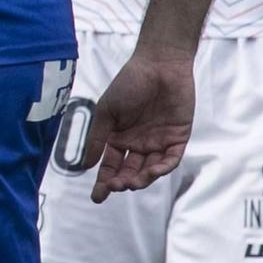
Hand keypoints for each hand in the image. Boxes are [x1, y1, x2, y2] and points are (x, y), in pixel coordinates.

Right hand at [83, 47, 195, 202]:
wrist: (159, 65)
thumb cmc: (129, 83)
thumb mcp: (106, 110)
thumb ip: (98, 138)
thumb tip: (85, 165)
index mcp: (118, 137)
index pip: (110, 166)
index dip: (103, 182)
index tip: (97, 197)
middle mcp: (137, 143)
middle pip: (129, 171)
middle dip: (122, 182)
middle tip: (116, 187)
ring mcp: (157, 142)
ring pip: (149, 170)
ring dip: (141, 179)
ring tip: (132, 182)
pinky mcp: (177, 138)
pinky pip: (170, 160)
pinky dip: (162, 168)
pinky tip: (152, 171)